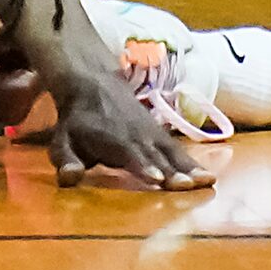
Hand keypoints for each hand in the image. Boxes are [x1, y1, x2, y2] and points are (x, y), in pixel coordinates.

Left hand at [43, 65, 215, 190]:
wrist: (94, 83)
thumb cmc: (76, 120)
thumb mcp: (62, 141)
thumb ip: (66, 161)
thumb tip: (69, 178)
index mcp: (112, 137)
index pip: (130, 153)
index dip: (143, 165)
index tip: (158, 179)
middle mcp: (137, 134)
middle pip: (157, 155)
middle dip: (173, 171)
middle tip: (189, 186)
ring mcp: (152, 132)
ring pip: (172, 152)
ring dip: (190, 167)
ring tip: (208, 182)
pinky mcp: (160, 133)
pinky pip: (177, 149)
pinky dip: (192, 162)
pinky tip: (207, 177)